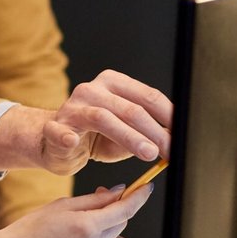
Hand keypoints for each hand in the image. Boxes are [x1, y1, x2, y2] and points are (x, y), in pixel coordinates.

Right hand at [2, 183, 151, 237]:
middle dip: (114, 215)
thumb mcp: (62, 206)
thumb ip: (94, 199)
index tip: (146, 189)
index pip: (124, 210)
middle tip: (94, 211)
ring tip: (85, 236)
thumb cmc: (34, 227)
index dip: (138, 198)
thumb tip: (119, 192)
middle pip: (121, 226)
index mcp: (86, 226)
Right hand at [37, 70, 171, 174]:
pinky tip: (72, 141)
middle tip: (169, 150)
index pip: (147, 96)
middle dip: (154, 132)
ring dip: (129, 137)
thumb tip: (176, 141)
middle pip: (130, 108)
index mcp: (113, 84)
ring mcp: (72, 108)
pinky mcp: (54, 127)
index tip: (183, 136)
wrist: (56, 143)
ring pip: (103, 118)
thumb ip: (148, 133)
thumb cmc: (96, 136)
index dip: (169, 117)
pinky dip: (65, 136)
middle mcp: (92, 90)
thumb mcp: (127, 132)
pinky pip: (59, 131)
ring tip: (148, 153)